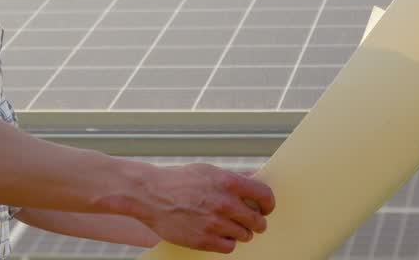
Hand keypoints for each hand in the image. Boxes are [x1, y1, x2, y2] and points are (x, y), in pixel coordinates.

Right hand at [128, 163, 274, 253]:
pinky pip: (229, 247)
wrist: (150, 194)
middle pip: (258, 221)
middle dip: (256, 222)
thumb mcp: (208, 171)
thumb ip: (234, 178)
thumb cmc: (178, 180)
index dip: (268, 204)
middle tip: (249, 221)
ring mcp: (214, 223)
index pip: (265, 196)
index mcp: (228, 182)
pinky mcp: (204, 240)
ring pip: (245, 235)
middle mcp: (224, 203)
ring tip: (227, 225)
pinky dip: (227, 242)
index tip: (265, 208)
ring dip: (240, 232)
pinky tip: (218, 234)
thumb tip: (255, 180)